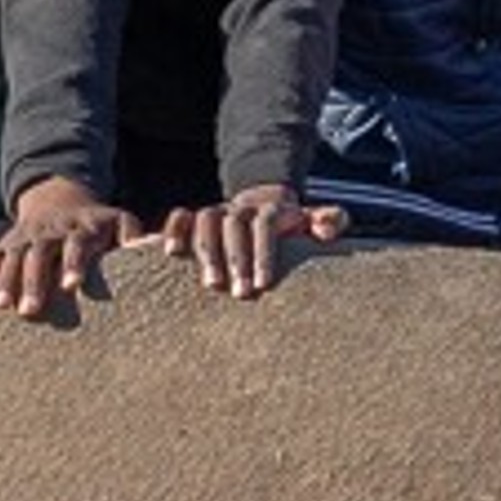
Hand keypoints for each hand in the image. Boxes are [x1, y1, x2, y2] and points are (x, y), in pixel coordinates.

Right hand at [0, 175, 143, 318]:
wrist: (59, 200)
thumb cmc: (97, 223)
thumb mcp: (118, 220)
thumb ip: (132, 234)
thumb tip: (150, 248)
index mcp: (78, 229)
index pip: (76, 245)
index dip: (73, 263)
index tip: (71, 285)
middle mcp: (47, 233)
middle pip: (38, 255)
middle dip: (33, 282)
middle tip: (31, 311)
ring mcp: (23, 239)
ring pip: (10, 259)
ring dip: (4, 282)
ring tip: (0, 308)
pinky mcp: (4, 245)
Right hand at [158, 184, 348, 298]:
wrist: (266, 206)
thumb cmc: (293, 227)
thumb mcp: (316, 222)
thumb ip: (330, 221)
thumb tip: (327, 229)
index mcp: (270, 210)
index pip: (265, 226)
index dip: (264, 253)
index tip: (263, 284)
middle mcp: (242, 208)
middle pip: (235, 226)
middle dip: (237, 260)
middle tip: (241, 294)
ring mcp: (218, 211)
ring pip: (207, 221)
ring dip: (208, 252)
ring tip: (212, 285)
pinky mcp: (196, 218)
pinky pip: (181, 217)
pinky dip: (174, 230)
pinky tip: (170, 252)